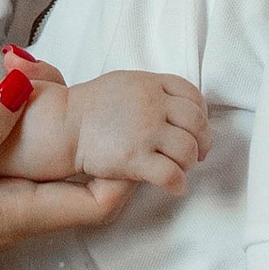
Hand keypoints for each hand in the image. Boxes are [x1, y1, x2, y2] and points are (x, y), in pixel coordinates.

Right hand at [0, 91, 130, 269]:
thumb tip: (24, 88)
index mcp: (12, 216)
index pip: (97, 201)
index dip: (123, 165)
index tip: (126, 121)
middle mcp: (7, 219)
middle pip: (72, 182)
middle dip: (84, 135)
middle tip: (67, 80)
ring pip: (36, 170)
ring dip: (45, 129)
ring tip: (30, 77)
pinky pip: (3, 167)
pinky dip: (8, 133)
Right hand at [62, 69, 209, 194]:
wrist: (65, 124)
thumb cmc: (94, 106)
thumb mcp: (127, 83)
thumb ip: (153, 91)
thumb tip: (178, 108)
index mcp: (151, 84)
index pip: (192, 95)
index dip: (201, 113)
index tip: (198, 128)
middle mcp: (153, 105)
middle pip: (197, 123)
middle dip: (203, 141)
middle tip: (198, 153)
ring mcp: (145, 131)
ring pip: (188, 150)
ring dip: (189, 163)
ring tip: (180, 168)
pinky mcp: (135, 158)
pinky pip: (171, 174)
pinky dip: (177, 183)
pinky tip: (173, 186)